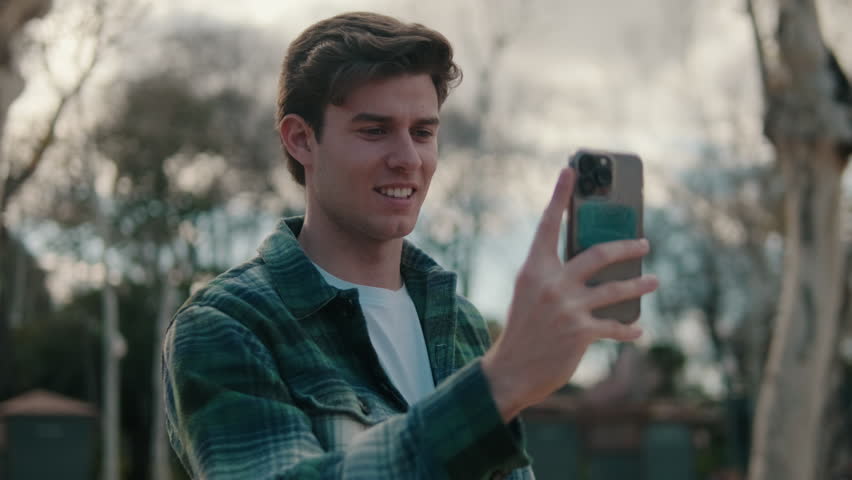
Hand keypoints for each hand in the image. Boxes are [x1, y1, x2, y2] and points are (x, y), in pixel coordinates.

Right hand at [481, 168, 657, 421]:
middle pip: (598, 254)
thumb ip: (553, 275)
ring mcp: (567, 307)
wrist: (512, 370)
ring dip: (639, 284)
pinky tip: (638, 329)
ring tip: (653, 280)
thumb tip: (591, 264)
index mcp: (533, 269)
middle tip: (644, 242)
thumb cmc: (523, 329)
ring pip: (615, 288)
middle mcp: (551, 283)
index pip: (548, 225)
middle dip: (627, 246)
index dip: (559, 196)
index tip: (570, 169)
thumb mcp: (530, 294)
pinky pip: (614, 325)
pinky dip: (628, 328)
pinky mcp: (581, 331)